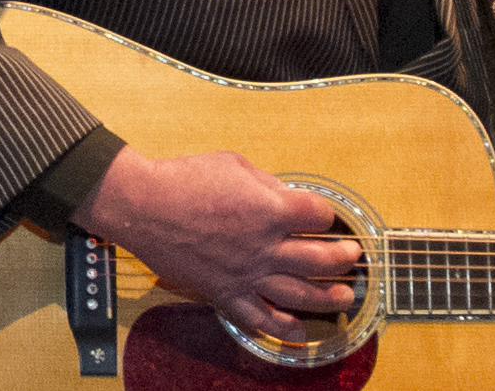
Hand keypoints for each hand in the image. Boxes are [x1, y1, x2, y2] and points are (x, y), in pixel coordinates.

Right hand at [72, 146, 360, 341]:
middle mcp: (263, 247)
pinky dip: (282, 328)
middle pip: (320, 260)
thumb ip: (268, 184)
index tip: (326, 216)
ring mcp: (245, 274)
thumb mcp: (236, 164)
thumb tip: (287, 197)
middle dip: (343, 259)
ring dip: (327, 297)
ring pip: (299, 294)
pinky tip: (299, 330)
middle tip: (352, 258)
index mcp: (269, 210)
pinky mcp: (224, 292)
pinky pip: (259, 318)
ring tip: (344, 297)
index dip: (328, 215)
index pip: (319, 216)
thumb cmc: (185, 179)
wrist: (142, 206)